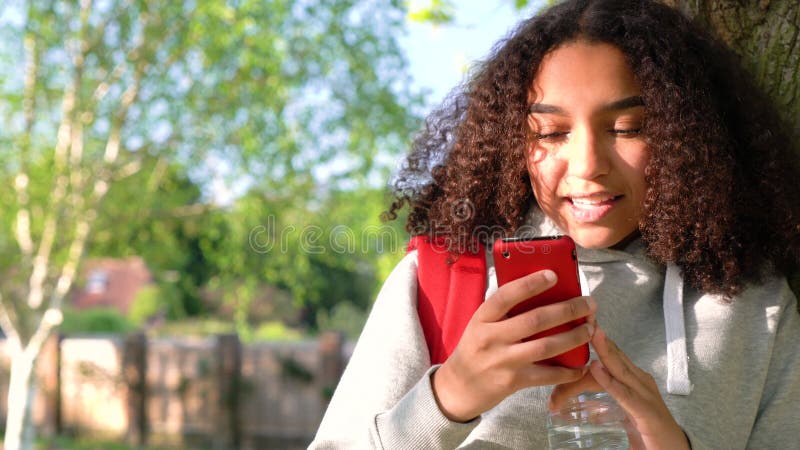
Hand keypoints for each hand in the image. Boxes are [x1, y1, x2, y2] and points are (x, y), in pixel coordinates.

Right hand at [432, 269, 595, 421]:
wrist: (458, 387)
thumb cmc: (475, 349)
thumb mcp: (480, 325)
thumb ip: (502, 311)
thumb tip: (538, 290)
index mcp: (482, 318)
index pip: (506, 295)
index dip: (530, 283)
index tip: (553, 275)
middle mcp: (491, 338)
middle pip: (536, 320)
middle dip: (568, 310)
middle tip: (589, 304)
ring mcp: (502, 361)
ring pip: (546, 346)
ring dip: (573, 337)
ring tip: (590, 329)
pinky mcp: (513, 382)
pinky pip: (547, 375)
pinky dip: (568, 371)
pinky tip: (582, 365)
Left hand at [550, 327, 689, 449]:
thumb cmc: (647, 432)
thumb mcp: (620, 412)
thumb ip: (598, 405)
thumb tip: (567, 402)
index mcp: (634, 380)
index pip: (612, 356)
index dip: (596, 340)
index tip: (578, 322)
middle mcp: (641, 383)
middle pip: (615, 357)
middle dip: (598, 338)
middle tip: (580, 318)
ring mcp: (646, 396)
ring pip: (621, 370)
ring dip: (605, 351)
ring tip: (591, 334)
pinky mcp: (648, 414)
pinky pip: (625, 395)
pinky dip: (610, 381)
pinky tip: (597, 370)